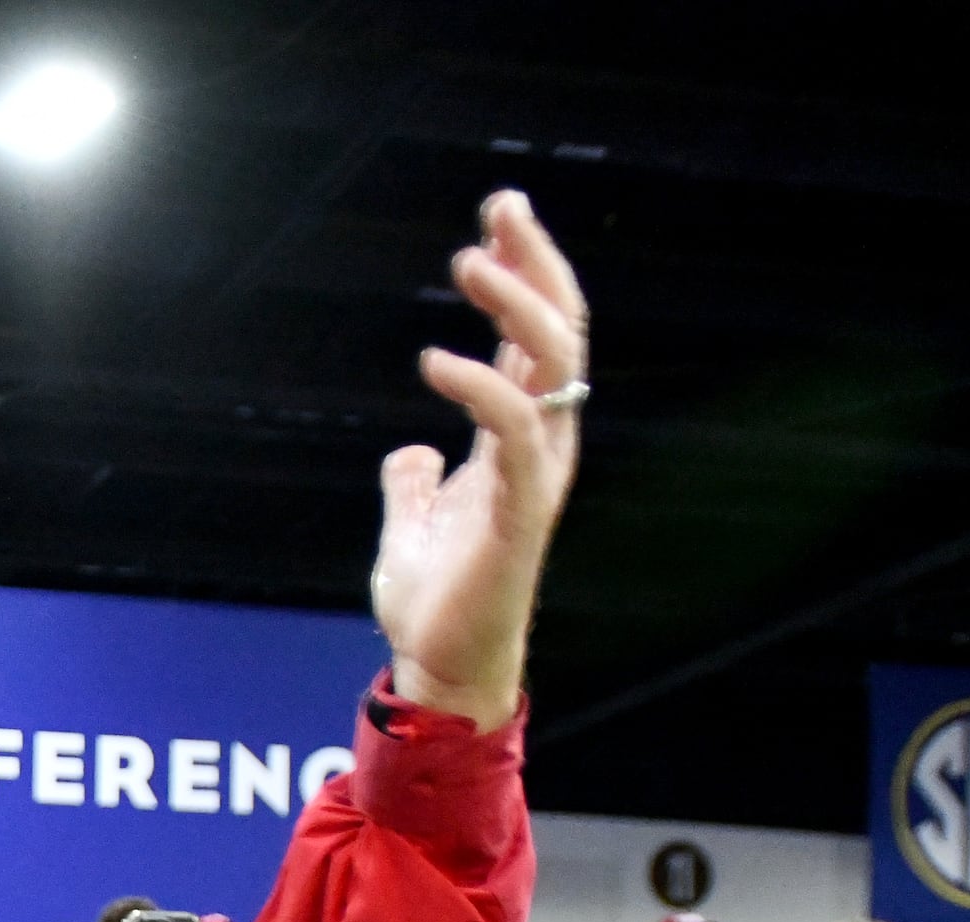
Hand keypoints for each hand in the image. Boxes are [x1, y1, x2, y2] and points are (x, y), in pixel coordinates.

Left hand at [369, 191, 587, 732]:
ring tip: (469, 259)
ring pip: (553, 363)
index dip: (524, 275)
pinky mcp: (519, 509)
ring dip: (515, 302)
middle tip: (502, 206)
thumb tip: (410, 454)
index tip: (497, 220)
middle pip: (559, 330)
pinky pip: (512, 428)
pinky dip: (478, 385)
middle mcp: (541, 446)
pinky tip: (434, 361)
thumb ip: (415, 485)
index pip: (536, 338)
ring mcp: (537, 474)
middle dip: (535, 261)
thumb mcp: (413, 526)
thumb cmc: (435, 604)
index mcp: (520, 441)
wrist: (439, 667)